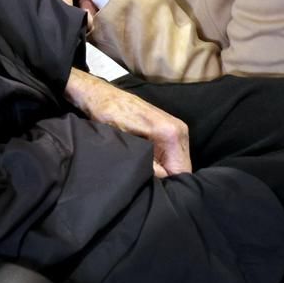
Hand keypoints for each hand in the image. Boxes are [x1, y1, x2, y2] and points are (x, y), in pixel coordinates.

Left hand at [64, 70, 192, 177]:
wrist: (101, 96)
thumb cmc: (108, 115)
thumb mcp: (124, 144)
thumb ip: (147, 164)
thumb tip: (162, 182)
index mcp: (170, 134)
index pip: (181, 172)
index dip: (168, 184)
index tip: (152, 186)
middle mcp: (179, 131)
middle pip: (183, 169)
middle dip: (168, 179)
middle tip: (147, 181)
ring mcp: (177, 129)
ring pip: (178, 163)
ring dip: (165, 171)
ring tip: (146, 171)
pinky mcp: (171, 130)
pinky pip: (173, 155)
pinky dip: (164, 162)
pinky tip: (149, 163)